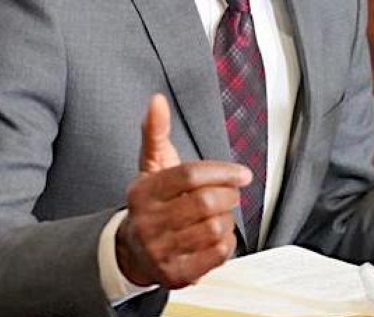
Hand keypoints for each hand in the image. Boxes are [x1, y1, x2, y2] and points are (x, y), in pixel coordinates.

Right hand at [116, 94, 251, 288]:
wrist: (131, 251)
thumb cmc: (150, 202)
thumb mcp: (150, 165)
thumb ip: (155, 131)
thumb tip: (157, 101)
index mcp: (142, 192)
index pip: (189, 175)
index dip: (222, 171)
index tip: (242, 173)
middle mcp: (147, 222)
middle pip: (206, 202)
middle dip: (228, 195)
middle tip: (231, 193)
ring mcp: (160, 250)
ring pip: (215, 228)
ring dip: (228, 219)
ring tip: (220, 214)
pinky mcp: (175, 274)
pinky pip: (217, 254)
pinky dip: (226, 243)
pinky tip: (218, 235)